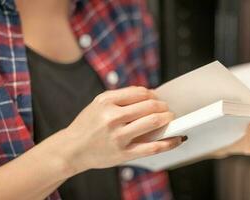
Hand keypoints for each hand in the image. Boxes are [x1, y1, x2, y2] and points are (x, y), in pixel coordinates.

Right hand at [57, 86, 183, 174]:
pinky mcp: (124, 153)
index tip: (158, 99)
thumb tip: (150, 94)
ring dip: (167, 118)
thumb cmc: (87, 125)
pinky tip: (177, 138)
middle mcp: (112, 117)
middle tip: (167, 109)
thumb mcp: (98, 104)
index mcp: (106, 101)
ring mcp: (118, 136)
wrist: (71, 150)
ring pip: (152, 122)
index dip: (154, 95)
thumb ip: (121, 97)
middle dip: (163, 106)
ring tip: (170, 118)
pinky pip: (152, 147)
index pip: (140, 92)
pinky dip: (169, 142)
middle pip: (149, 106)